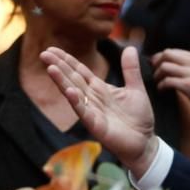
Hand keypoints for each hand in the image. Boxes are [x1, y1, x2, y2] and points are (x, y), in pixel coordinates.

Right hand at [40, 46, 157, 177]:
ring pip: (74, 93)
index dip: (67, 60)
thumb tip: (130, 47)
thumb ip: (130, 69)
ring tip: (50, 68)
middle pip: (72, 79)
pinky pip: (84, 112)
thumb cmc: (139, 118)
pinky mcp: (96, 126)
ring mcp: (92, 112)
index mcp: (99, 89)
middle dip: (58, 66)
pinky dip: (77, 102)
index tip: (52, 49)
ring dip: (62, 81)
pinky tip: (69, 92)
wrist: (145, 142)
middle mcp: (92, 99)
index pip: (79, 71)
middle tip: (43, 53)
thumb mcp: (136, 89)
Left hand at [152, 49, 189, 117]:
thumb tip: (170, 64)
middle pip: (166, 55)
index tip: (155, 65)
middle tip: (154, 73)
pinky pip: (168, 81)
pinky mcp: (189, 85)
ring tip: (158, 82)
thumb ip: (189, 66)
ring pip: (164, 67)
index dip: (160, 58)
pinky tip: (162, 90)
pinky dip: (161, 86)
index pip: (171, 51)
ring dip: (157, 75)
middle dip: (156, 63)